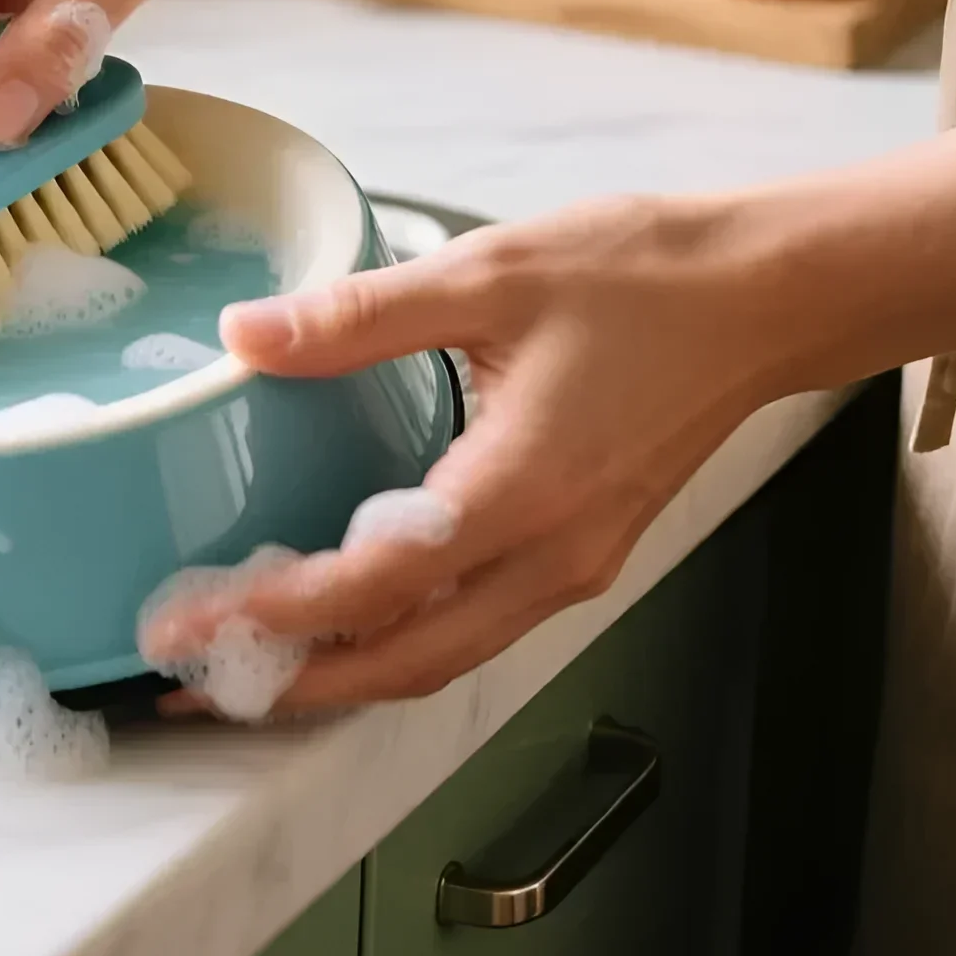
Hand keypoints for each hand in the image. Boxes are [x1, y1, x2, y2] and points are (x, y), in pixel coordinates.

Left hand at [144, 192, 810, 716]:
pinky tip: (347, 611)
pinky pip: (477, 624)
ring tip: (250, 661)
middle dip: (295, 681)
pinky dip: (400, 638)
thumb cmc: (639, 276)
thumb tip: (244, 334)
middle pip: (407, 660)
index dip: (275, 615)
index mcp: (522, 490)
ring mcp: (576, 564)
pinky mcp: (584, 550)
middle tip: (193, 679)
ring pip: (444, 655)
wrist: (765, 296)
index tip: (189, 627)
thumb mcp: (486, 274)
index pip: (376, 584)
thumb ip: (358, 314)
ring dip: (345, 671)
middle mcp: (552, 554)